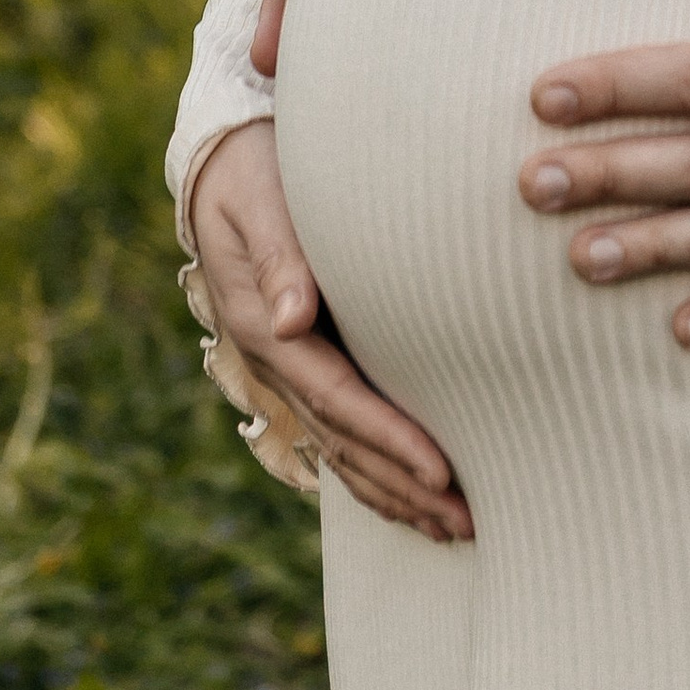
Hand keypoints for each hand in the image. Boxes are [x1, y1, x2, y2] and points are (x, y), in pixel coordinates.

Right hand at [186, 120, 471, 540]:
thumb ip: (278, 254)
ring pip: (344, 448)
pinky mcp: (307, 358)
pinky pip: (342, 429)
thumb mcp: (257, 201)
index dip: (390, 440)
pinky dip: (378, 467)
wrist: (221, 159)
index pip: (339, 399)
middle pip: (345, 442)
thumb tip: (290, 321)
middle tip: (467, 525)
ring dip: (396, 492)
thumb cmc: (252, 170)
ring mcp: (288, 368)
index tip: (441, 473)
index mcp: (265, 329)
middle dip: (404, 487)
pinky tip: (415, 493)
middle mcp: (275, 362)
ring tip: (454, 529)